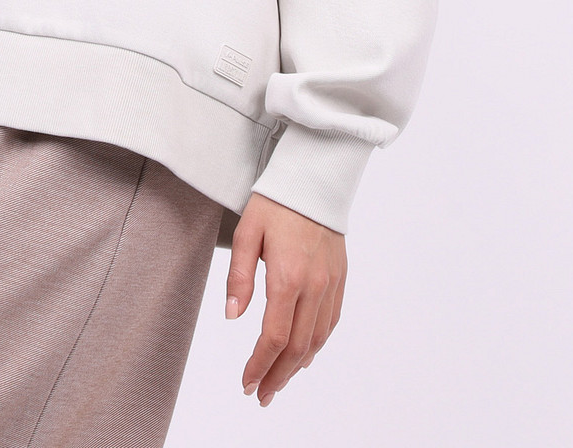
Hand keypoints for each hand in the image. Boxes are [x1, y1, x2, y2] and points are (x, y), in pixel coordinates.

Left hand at [226, 191, 346, 406]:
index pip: (274, 336)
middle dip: (278, 376)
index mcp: (288, 275)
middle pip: (298, 346)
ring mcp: (331, 283)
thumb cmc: (275, 202)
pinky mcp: (340, 278)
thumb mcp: (246, 232)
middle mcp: (315, 285)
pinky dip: (317, 344)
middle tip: (261, 395)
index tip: (246, 383)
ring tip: (278, 382)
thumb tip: (232, 316)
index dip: (259, 365)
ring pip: (317, 339)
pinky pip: (332, 321)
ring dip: (298, 367)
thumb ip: (239, 275)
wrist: (314, 178)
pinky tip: (304, 354)